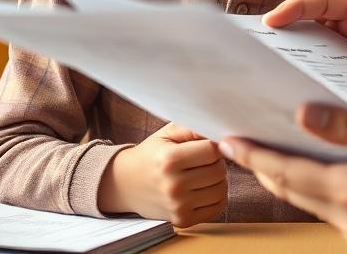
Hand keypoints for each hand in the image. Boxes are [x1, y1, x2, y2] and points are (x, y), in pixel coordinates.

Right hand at [98, 122, 227, 226]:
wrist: (125, 184)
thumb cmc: (151, 155)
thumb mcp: (168, 133)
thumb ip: (194, 127)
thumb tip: (220, 132)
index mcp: (170, 160)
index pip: (213, 151)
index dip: (214, 145)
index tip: (205, 146)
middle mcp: (173, 185)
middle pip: (219, 170)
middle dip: (216, 162)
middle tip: (203, 160)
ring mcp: (178, 206)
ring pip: (221, 189)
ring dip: (218, 180)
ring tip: (203, 174)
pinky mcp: (182, 220)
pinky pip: (217, 207)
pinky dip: (216, 197)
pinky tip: (203, 189)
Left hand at [220, 104, 346, 246]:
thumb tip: (303, 114)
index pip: (288, 172)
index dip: (255, 155)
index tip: (228, 140)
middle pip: (293, 190)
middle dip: (265, 166)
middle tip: (238, 143)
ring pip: (311, 201)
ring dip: (289, 177)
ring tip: (270, 152)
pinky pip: (332, 209)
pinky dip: (315, 187)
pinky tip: (315, 168)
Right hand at [265, 0, 346, 117]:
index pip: (319, 3)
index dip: (292, 10)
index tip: (270, 24)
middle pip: (307, 27)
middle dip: (281, 37)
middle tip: (252, 54)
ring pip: (313, 54)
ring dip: (292, 63)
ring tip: (263, 80)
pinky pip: (327, 77)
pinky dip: (311, 84)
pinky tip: (295, 101)